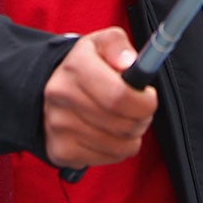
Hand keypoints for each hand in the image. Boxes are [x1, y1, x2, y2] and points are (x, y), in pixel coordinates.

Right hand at [42, 27, 156, 168]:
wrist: (53, 89)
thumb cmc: (87, 66)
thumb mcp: (102, 43)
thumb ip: (119, 46)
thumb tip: (128, 63)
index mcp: (76, 67)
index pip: (119, 96)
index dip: (143, 102)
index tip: (149, 97)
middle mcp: (62, 97)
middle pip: (122, 124)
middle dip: (142, 118)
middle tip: (140, 109)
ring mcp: (59, 127)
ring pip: (119, 146)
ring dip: (132, 135)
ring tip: (124, 119)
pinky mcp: (61, 152)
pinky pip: (108, 159)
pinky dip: (117, 149)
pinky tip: (109, 133)